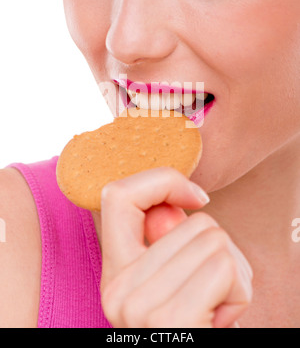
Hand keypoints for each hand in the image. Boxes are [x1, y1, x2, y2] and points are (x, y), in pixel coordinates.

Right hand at [100, 167, 252, 327]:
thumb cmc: (194, 327)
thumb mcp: (175, 284)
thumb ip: (172, 242)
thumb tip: (187, 204)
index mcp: (116, 271)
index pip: (118, 194)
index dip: (162, 180)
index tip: (196, 198)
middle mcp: (118, 286)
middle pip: (198, 223)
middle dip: (223, 251)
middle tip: (215, 289)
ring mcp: (139, 304)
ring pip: (216, 242)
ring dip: (236, 274)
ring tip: (218, 306)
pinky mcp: (170, 320)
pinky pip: (225, 268)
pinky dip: (240, 292)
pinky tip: (221, 319)